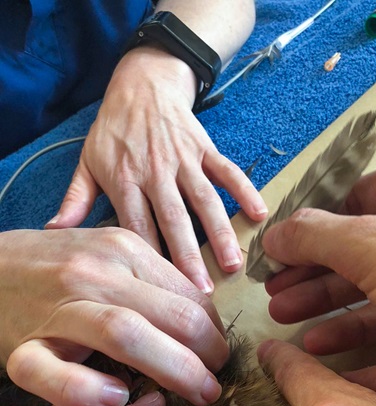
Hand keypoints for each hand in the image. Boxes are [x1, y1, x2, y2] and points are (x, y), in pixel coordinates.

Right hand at [0, 227, 227, 405]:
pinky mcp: (21, 346)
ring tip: (198, 394)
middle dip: (208, 356)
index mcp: (124, 249)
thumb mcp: (111, 255)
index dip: (215, 333)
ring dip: (175, 370)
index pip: (190, 297)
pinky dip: (86, 390)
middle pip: (172, 316)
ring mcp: (57, 309)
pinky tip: (115, 398)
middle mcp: (95, 273)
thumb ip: (155, 282)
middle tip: (216, 384)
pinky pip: (53, 374)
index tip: (217, 356)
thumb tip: (206, 321)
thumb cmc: (58, 267)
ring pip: (126, 335)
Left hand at [47, 48, 267, 294]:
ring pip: (204, 200)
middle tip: (201, 290)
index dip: (149, 258)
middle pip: (174, 219)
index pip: (137, 225)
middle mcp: (156, 172)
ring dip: (220, 232)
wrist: (142, 84)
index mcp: (125, 180)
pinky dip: (244, 190)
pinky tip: (259, 214)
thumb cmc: (113, 130)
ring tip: (232, 263)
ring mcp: (183, 160)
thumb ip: (75, 199)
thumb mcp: (86, 162)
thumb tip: (54, 230)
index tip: (159, 290)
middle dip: (188, 256)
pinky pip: (228, 171)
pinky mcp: (205, 149)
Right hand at [262, 142, 375, 405]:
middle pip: (364, 239)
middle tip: (274, 292)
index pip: (360, 194)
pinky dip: (360, 322)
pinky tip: (322, 339)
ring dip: (328, 299)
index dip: (312, 226)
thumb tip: (274, 234)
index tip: (276, 253)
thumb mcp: (375, 247)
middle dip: (314, 270)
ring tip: (284, 316)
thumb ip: (317, 236)